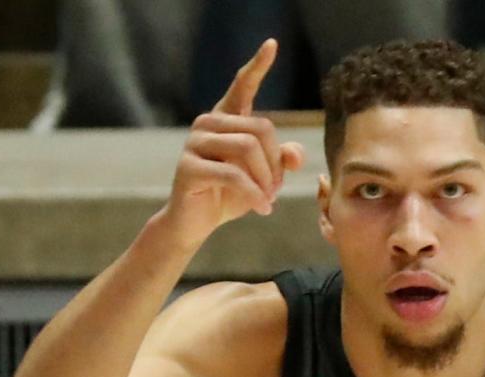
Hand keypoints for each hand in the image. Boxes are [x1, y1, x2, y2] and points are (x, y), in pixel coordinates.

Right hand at [162, 38, 305, 247]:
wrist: (196, 223)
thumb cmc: (228, 196)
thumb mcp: (261, 178)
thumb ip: (279, 162)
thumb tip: (296, 155)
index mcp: (226, 119)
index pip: (242, 86)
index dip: (257, 66)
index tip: (272, 45)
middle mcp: (208, 123)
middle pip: (261, 128)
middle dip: (275, 163)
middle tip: (276, 190)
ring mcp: (195, 143)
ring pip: (247, 149)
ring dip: (266, 180)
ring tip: (268, 201)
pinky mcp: (189, 167)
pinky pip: (234, 175)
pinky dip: (254, 195)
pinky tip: (263, 209)